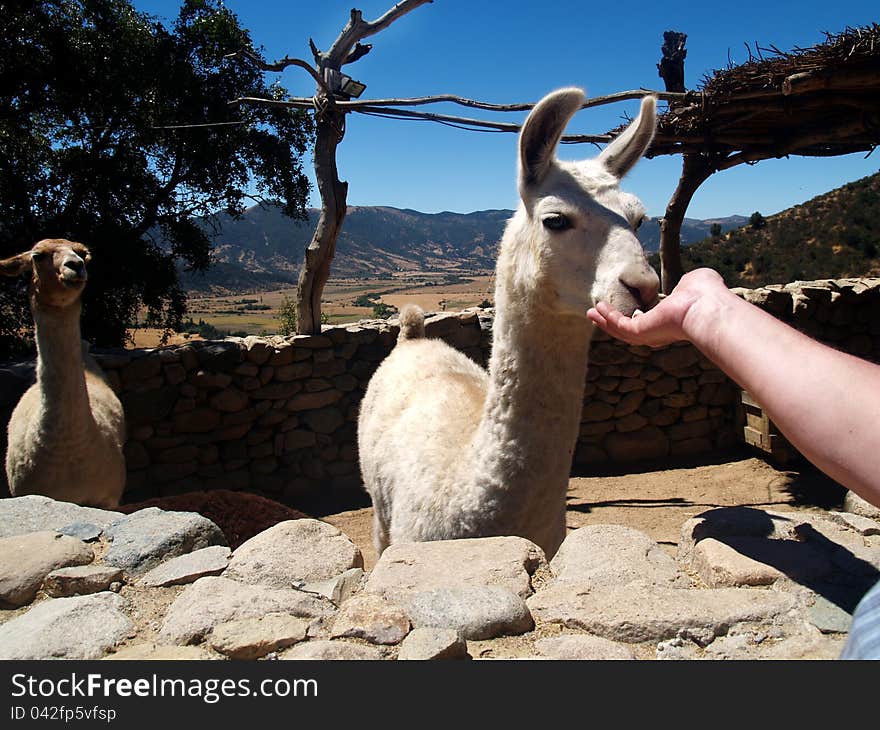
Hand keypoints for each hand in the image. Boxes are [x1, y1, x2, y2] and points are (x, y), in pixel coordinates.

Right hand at [587, 268, 726, 346]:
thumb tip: (684, 284)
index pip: (649, 322)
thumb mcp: (695, 281)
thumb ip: (687, 283)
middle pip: (629, 330)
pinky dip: (609, 317)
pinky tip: (598, 307)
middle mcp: (659, 331)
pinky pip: (621, 326)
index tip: (627, 310)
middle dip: (612, 322)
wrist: (708, 308)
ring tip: (590, 312)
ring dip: (605, 321)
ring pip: (621, 330)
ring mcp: (650, 334)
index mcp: (671, 320)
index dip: (635, 317)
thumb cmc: (707, 294)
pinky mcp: (642, 333)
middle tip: (597, 314)